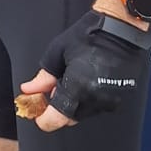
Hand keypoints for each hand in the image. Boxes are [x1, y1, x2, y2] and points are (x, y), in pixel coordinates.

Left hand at [21, 9, 150, 130]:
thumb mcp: (58, 53)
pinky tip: (88, 80)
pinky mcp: (121, 97)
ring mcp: (111, 99)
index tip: (39, 116)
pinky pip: (99, 106)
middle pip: (71, 118)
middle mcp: (96, 98)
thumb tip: (29, 90)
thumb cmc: (88, 36)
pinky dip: (90, 99)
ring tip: (74, 79)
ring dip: (75, 103)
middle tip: (54, 90)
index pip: (57, 119)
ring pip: (85, 113)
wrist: (120, 29)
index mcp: (78, 87)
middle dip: (59, 108)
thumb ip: (43, 77)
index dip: (45, 120)